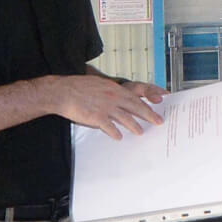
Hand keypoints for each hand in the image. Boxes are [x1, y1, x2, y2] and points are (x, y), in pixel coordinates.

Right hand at [49, 75, 164, 139]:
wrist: (62, 92)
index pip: (136, 97)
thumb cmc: (78, 87)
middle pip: (136, 108)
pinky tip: (119, 137)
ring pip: (126, 119)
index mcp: (114, 89)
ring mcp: (105, 107)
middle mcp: (113, 97)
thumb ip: (111, 91)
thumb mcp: (99, 84)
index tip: (157, 108)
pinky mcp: (96, 117)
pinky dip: (115, 133)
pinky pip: (110, 128)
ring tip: (140, 132)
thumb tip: (120, 97)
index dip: (147, 103)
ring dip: (134, 126)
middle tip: (158, 121)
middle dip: (149, 115)